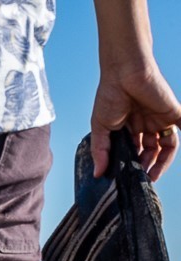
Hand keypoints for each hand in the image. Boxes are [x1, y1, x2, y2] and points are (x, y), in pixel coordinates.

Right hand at [90, 62, 180, 180]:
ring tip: (151, 175)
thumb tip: (98, 173)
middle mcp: (148, 126)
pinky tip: (170, 158)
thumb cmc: (109, 95)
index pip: (136, 152)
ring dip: (161, 163)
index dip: (133, 166)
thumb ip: (101, 151)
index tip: (127, 179)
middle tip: (139, 178)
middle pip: (152, 152)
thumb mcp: (100, 127)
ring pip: (167, 147)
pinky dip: (178, 146)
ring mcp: (162, 119)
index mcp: (131, 129)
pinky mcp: (174, 113)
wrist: (123, 72)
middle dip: (146, 167)